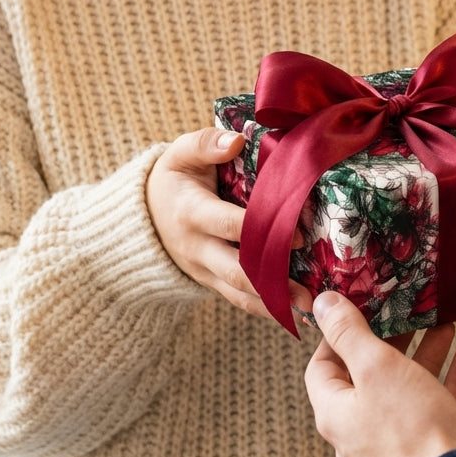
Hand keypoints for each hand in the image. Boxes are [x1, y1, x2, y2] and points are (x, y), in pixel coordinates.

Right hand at [146, 128, 310, 318]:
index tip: (296, 235)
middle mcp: (197, 248)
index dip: (261, 231)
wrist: (144, 216)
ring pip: (240, 294)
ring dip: (275, 304)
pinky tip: (299, 316)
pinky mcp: (213, 282)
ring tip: (311, 310)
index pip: (228, 225)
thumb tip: (236, 141)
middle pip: (236, 271)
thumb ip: (205, 143)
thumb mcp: (179, 154)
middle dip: (273, 281)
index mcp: (191, 212)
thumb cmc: (173, 178)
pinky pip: (240, 300)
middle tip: (310, 290)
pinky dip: (268, 310)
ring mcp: (204, 270)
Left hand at [305, 290, 455, 456]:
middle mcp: (357, 432)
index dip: (338, 334)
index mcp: (335, 413)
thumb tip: (322, 303)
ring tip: (446, 324)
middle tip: (408, 311)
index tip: (362, 308)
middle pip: (367, 375)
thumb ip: (349, 332)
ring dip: (424, 355)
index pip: (322, 366)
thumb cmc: (410, 427)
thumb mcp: (376, 366)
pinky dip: (448, 380)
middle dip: (391, 340)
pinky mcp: (425, 453)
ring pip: (405, 389)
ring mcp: (392, 446)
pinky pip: (433, 409)